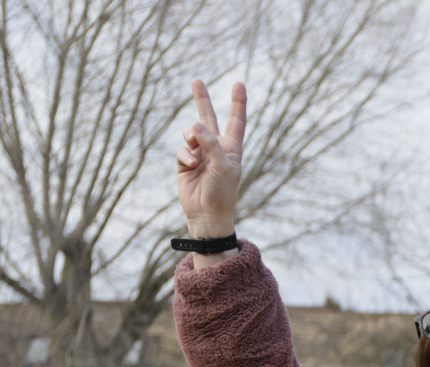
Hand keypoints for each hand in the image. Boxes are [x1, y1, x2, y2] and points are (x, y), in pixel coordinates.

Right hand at [177, 80, 245, 248]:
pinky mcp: (185, 162)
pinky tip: (191, 167)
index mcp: (232, 147)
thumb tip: (196, 126)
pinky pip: (181, 149)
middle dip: (202, 99)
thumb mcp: (223, 167)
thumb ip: (211, 144)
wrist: (207, 214)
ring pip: (191, 132)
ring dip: (191, 138)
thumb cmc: (222, 192)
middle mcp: (216, 147)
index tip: (238, 83)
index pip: (236, 120)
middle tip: (196, 80)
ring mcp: (200, 153)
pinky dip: (185, 156)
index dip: (237, 102)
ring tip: (196, 153)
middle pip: (208, 117)